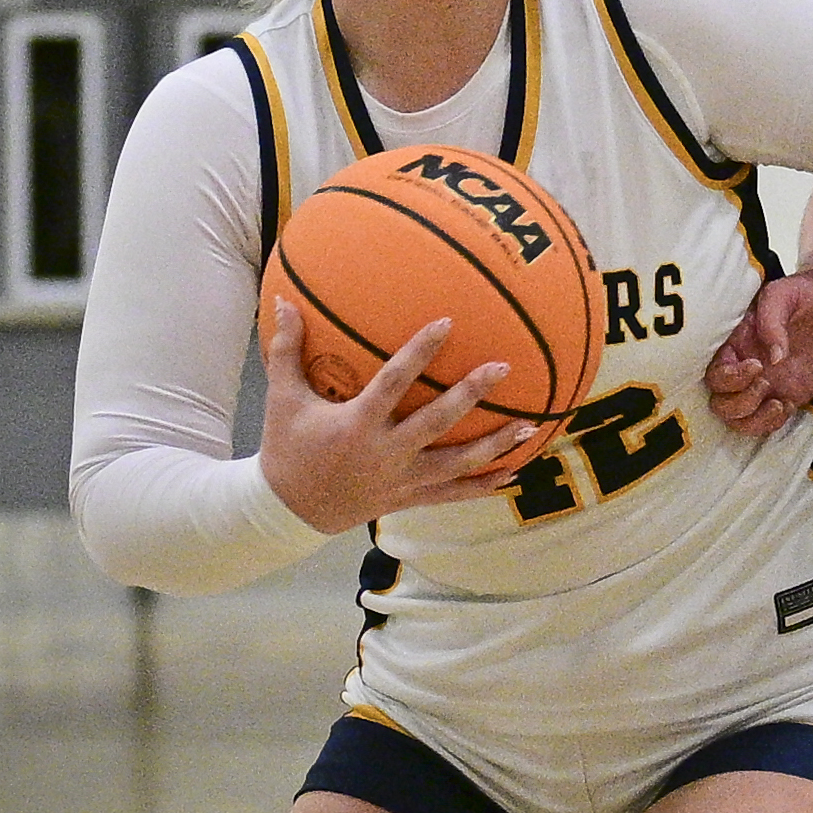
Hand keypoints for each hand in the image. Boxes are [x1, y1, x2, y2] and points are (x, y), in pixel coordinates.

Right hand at [258, 300, 533, 533]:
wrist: (289, 512)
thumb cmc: (288, 448)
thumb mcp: (281, 398)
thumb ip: (287, 349)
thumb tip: (283, 300)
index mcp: (356, 425)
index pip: (394, 382)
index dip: (420, 351)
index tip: (447, 322)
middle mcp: (384, 453)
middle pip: (436, 422)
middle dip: (471, 395)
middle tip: (502, 367)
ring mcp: (401, 480)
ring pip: (456, 464)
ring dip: (494, 446)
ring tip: (530, 426)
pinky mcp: (409, 499)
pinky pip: (452, 494)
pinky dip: (484, 486)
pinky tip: (514, 474)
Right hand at [705, 268, 812, 437]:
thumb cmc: (802, 292)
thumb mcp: (782, 294)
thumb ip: (772, 322)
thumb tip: (774, 358)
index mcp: (734, 342)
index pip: (713, 372)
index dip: (728, 377)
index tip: (756, 365)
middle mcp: (743, 367)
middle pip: (719, 402)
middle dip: (739, 401)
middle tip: (766, 382)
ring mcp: (764, 384)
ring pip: (738, 419)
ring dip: (753, 419)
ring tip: (779, 402)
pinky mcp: (786, 395)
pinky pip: (767, 424)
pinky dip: (772, 424)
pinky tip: (788, 405)